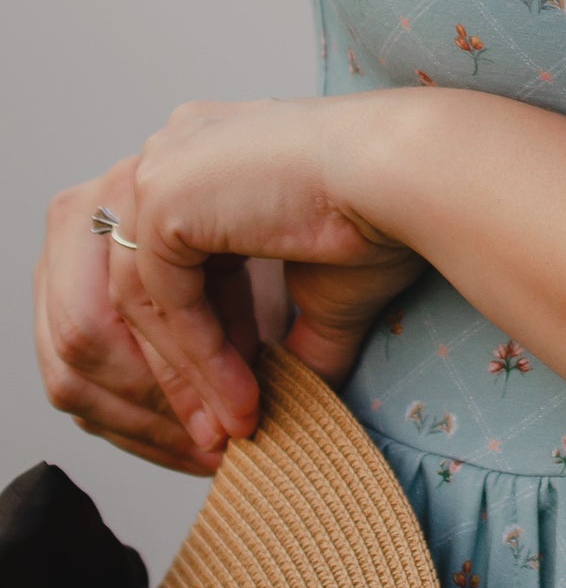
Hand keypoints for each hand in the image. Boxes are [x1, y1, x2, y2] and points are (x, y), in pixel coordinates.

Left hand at [45, 98, 425, 458]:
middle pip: (130, 285)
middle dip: (171, 371)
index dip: (190, 344)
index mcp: (202, 155)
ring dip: (184, 377)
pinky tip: (241, 396)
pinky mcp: (163, 193)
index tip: (230, 405)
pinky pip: (158, 299)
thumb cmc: (387, 215)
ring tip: (230, 430)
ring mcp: (160, 165)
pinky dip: (196, 358)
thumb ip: (280, 335)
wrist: (414, 179)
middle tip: (214, 436)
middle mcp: (171, 150)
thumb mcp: (316, 288)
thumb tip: (276, 405)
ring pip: (135, 301)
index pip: (160, 266)